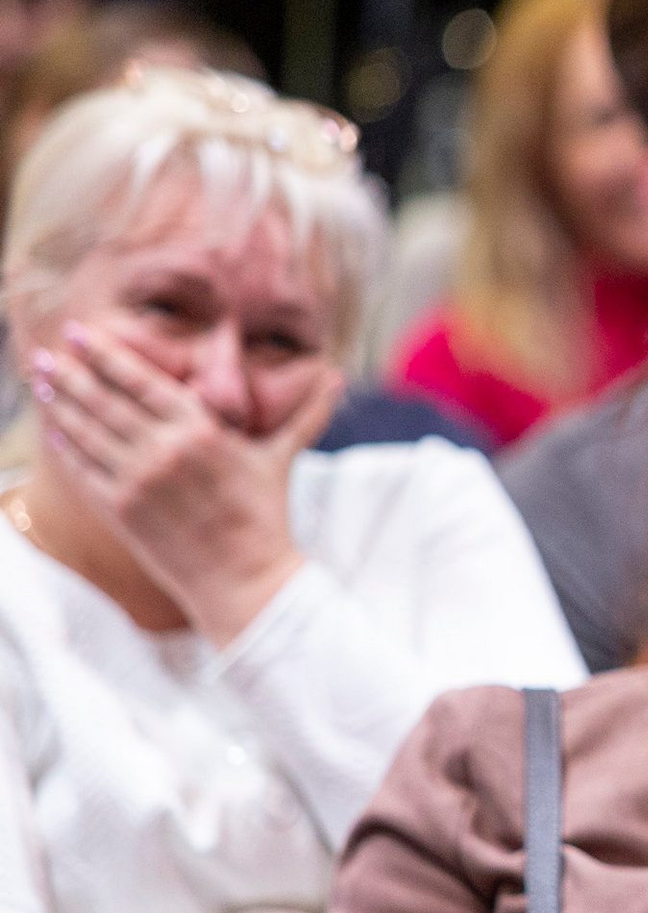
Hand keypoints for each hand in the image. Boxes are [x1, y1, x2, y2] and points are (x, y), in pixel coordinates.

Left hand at [31, 323, 333, 645]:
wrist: (246, 579)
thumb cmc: (266, 517)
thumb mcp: (281, 458)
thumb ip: (304, 414)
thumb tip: (338, 378)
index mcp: (202, 430)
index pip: (142, 381)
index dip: (107, 355)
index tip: (81, 334)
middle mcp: (165, 450)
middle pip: (105, 400)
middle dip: (72, 373)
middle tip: (47, 354)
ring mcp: (138, 480)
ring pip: (87, 431)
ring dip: (61, 403)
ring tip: (44, 383)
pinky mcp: (121, 510)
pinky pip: (83, 470)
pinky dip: (67, 448)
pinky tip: (58, 432)